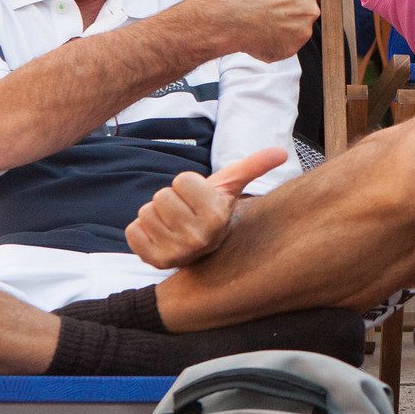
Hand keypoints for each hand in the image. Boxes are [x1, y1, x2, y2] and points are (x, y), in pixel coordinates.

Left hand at [125, 147, 284, 268]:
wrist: (202, 246)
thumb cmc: (212, 209)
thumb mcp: (231, 186)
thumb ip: (253, 166)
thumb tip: (281, 152)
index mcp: (216, 216)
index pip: (181, 180)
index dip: (187, 186)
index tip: (198, 199)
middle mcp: (198, 238)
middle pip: (161, 196)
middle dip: (170, 200)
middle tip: (184, 212)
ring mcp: (175, 253)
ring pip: (146, 212)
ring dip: (156, 215)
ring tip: (174, 224)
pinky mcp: (154, 261)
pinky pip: (133, 231)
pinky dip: (141, 231)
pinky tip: (160, 236)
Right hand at [196, 0, 365, 61]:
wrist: (230, 18)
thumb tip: (289, 5)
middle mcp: (309, 11)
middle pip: (303, 15)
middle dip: (288, 16)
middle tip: (265, 12)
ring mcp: (302, 33)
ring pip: (292, 33)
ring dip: (278, 31)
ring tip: (258, 24)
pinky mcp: (291, 50)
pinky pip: (282, 47)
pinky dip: (270, 44)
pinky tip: (257, 37)